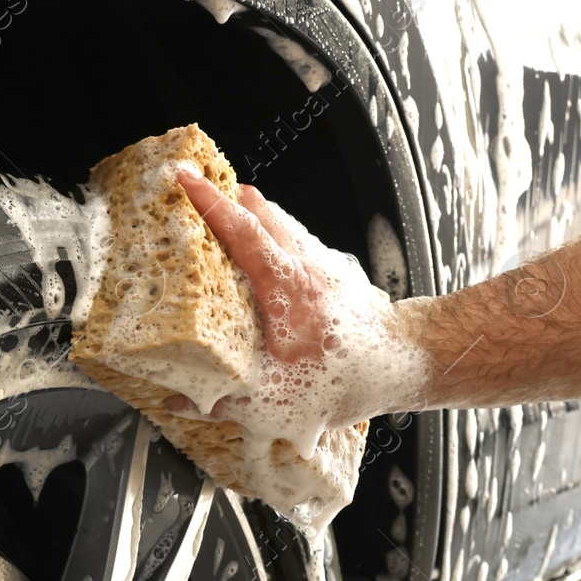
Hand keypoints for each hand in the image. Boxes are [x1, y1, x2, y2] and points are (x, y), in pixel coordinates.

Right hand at [163, 168, 369, 420]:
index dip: (208, 202)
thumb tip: (177, 402)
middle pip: (260, 211)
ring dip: (247, 213)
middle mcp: (305, 265)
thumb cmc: (349, 378)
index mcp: (286, 289)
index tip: (184, 178)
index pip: (242, 231)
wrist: (403, 364)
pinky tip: (257, 250)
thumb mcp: (277, 401)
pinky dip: (269, 231)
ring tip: (220, 214)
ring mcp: (321, 261)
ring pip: (278, 219)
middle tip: (194, 188)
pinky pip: (292, 235)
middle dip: (224, 196)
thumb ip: (223, 403)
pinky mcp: (331, 266)